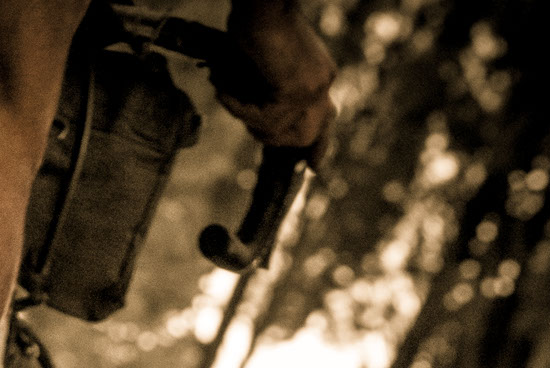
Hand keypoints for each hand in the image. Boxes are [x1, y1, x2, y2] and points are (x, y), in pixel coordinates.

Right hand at [220, 1, 336, 160]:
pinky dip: (237, 107)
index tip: (314, 170)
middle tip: (246, 124)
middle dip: (272, 138)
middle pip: (307, 135)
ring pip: (280, 132)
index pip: (325, 120)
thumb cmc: (253, 22)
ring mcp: (314, 87)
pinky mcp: (297, 90)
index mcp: (319, 74)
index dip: (319, 147)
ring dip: (247, 117)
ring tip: (227, 92)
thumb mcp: (262, 64)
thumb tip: (252, 118)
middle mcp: (323, 82)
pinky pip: (262, 119)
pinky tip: (223, 86)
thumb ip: (265, 89)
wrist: (259, 4)